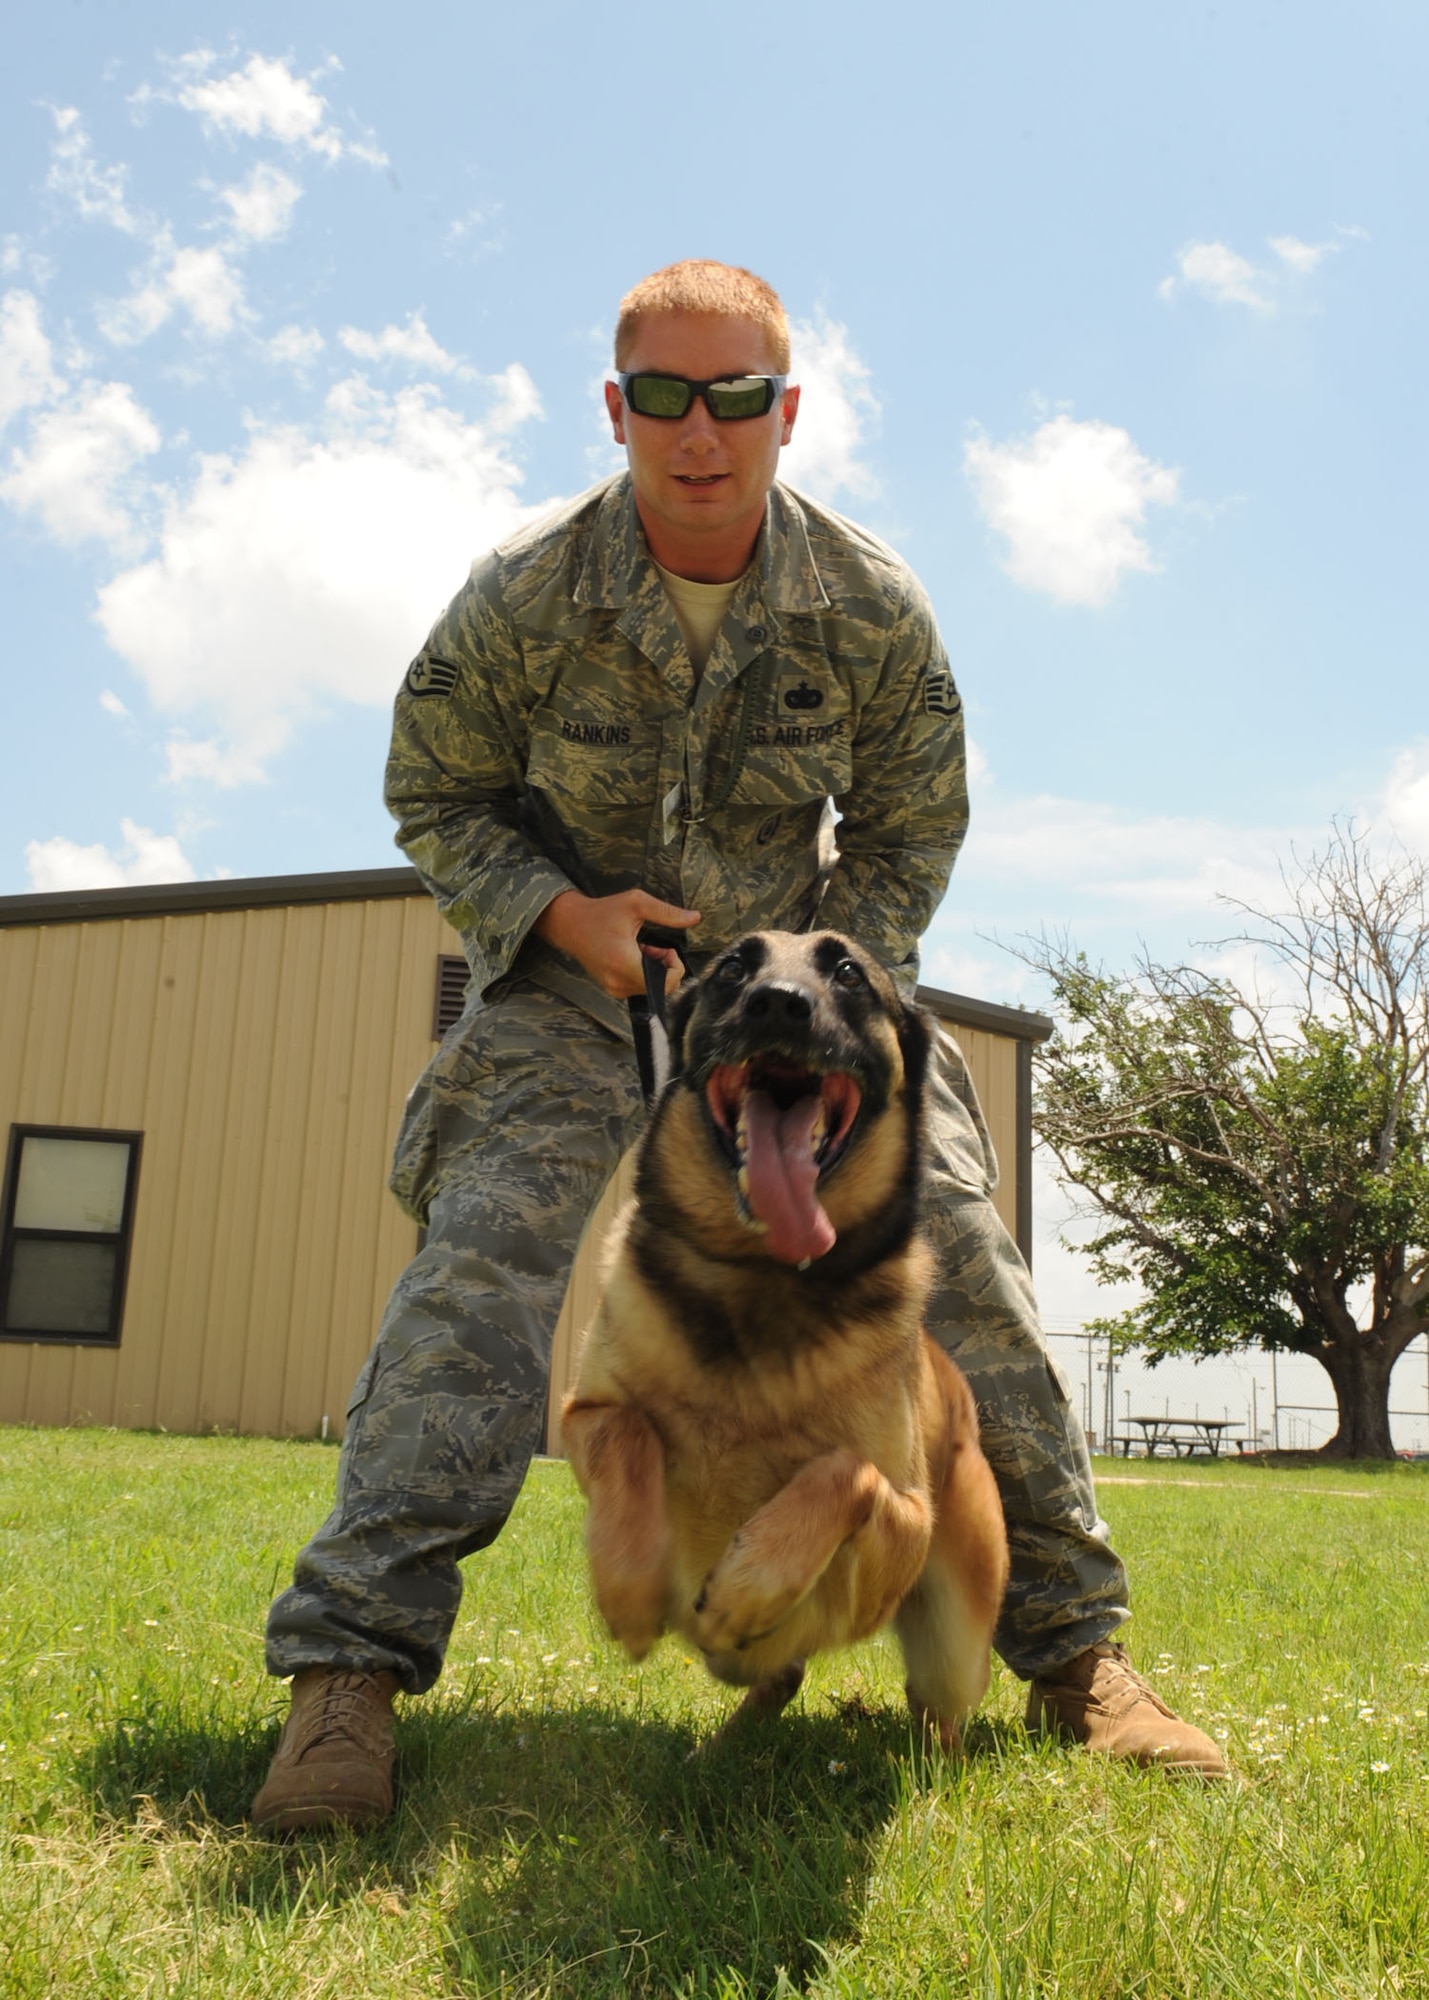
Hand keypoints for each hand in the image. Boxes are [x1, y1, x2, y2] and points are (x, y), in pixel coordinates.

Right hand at [535, 888, 700, 999]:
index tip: (667, 949)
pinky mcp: (612, 990)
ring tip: (642, 949)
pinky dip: (644, 974)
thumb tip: (696, 917)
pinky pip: (640, 989)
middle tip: (653, 946)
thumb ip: (667, 912)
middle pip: (663, 988)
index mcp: (624, 963)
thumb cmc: (603, 912)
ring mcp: (614, 989)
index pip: (666, 984)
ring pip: (653, 990)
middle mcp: (618, 982)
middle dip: (666, 967)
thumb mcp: (636, 903)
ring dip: (655, 970)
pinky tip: (634, 957)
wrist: (571, 925)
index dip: (676, 967)